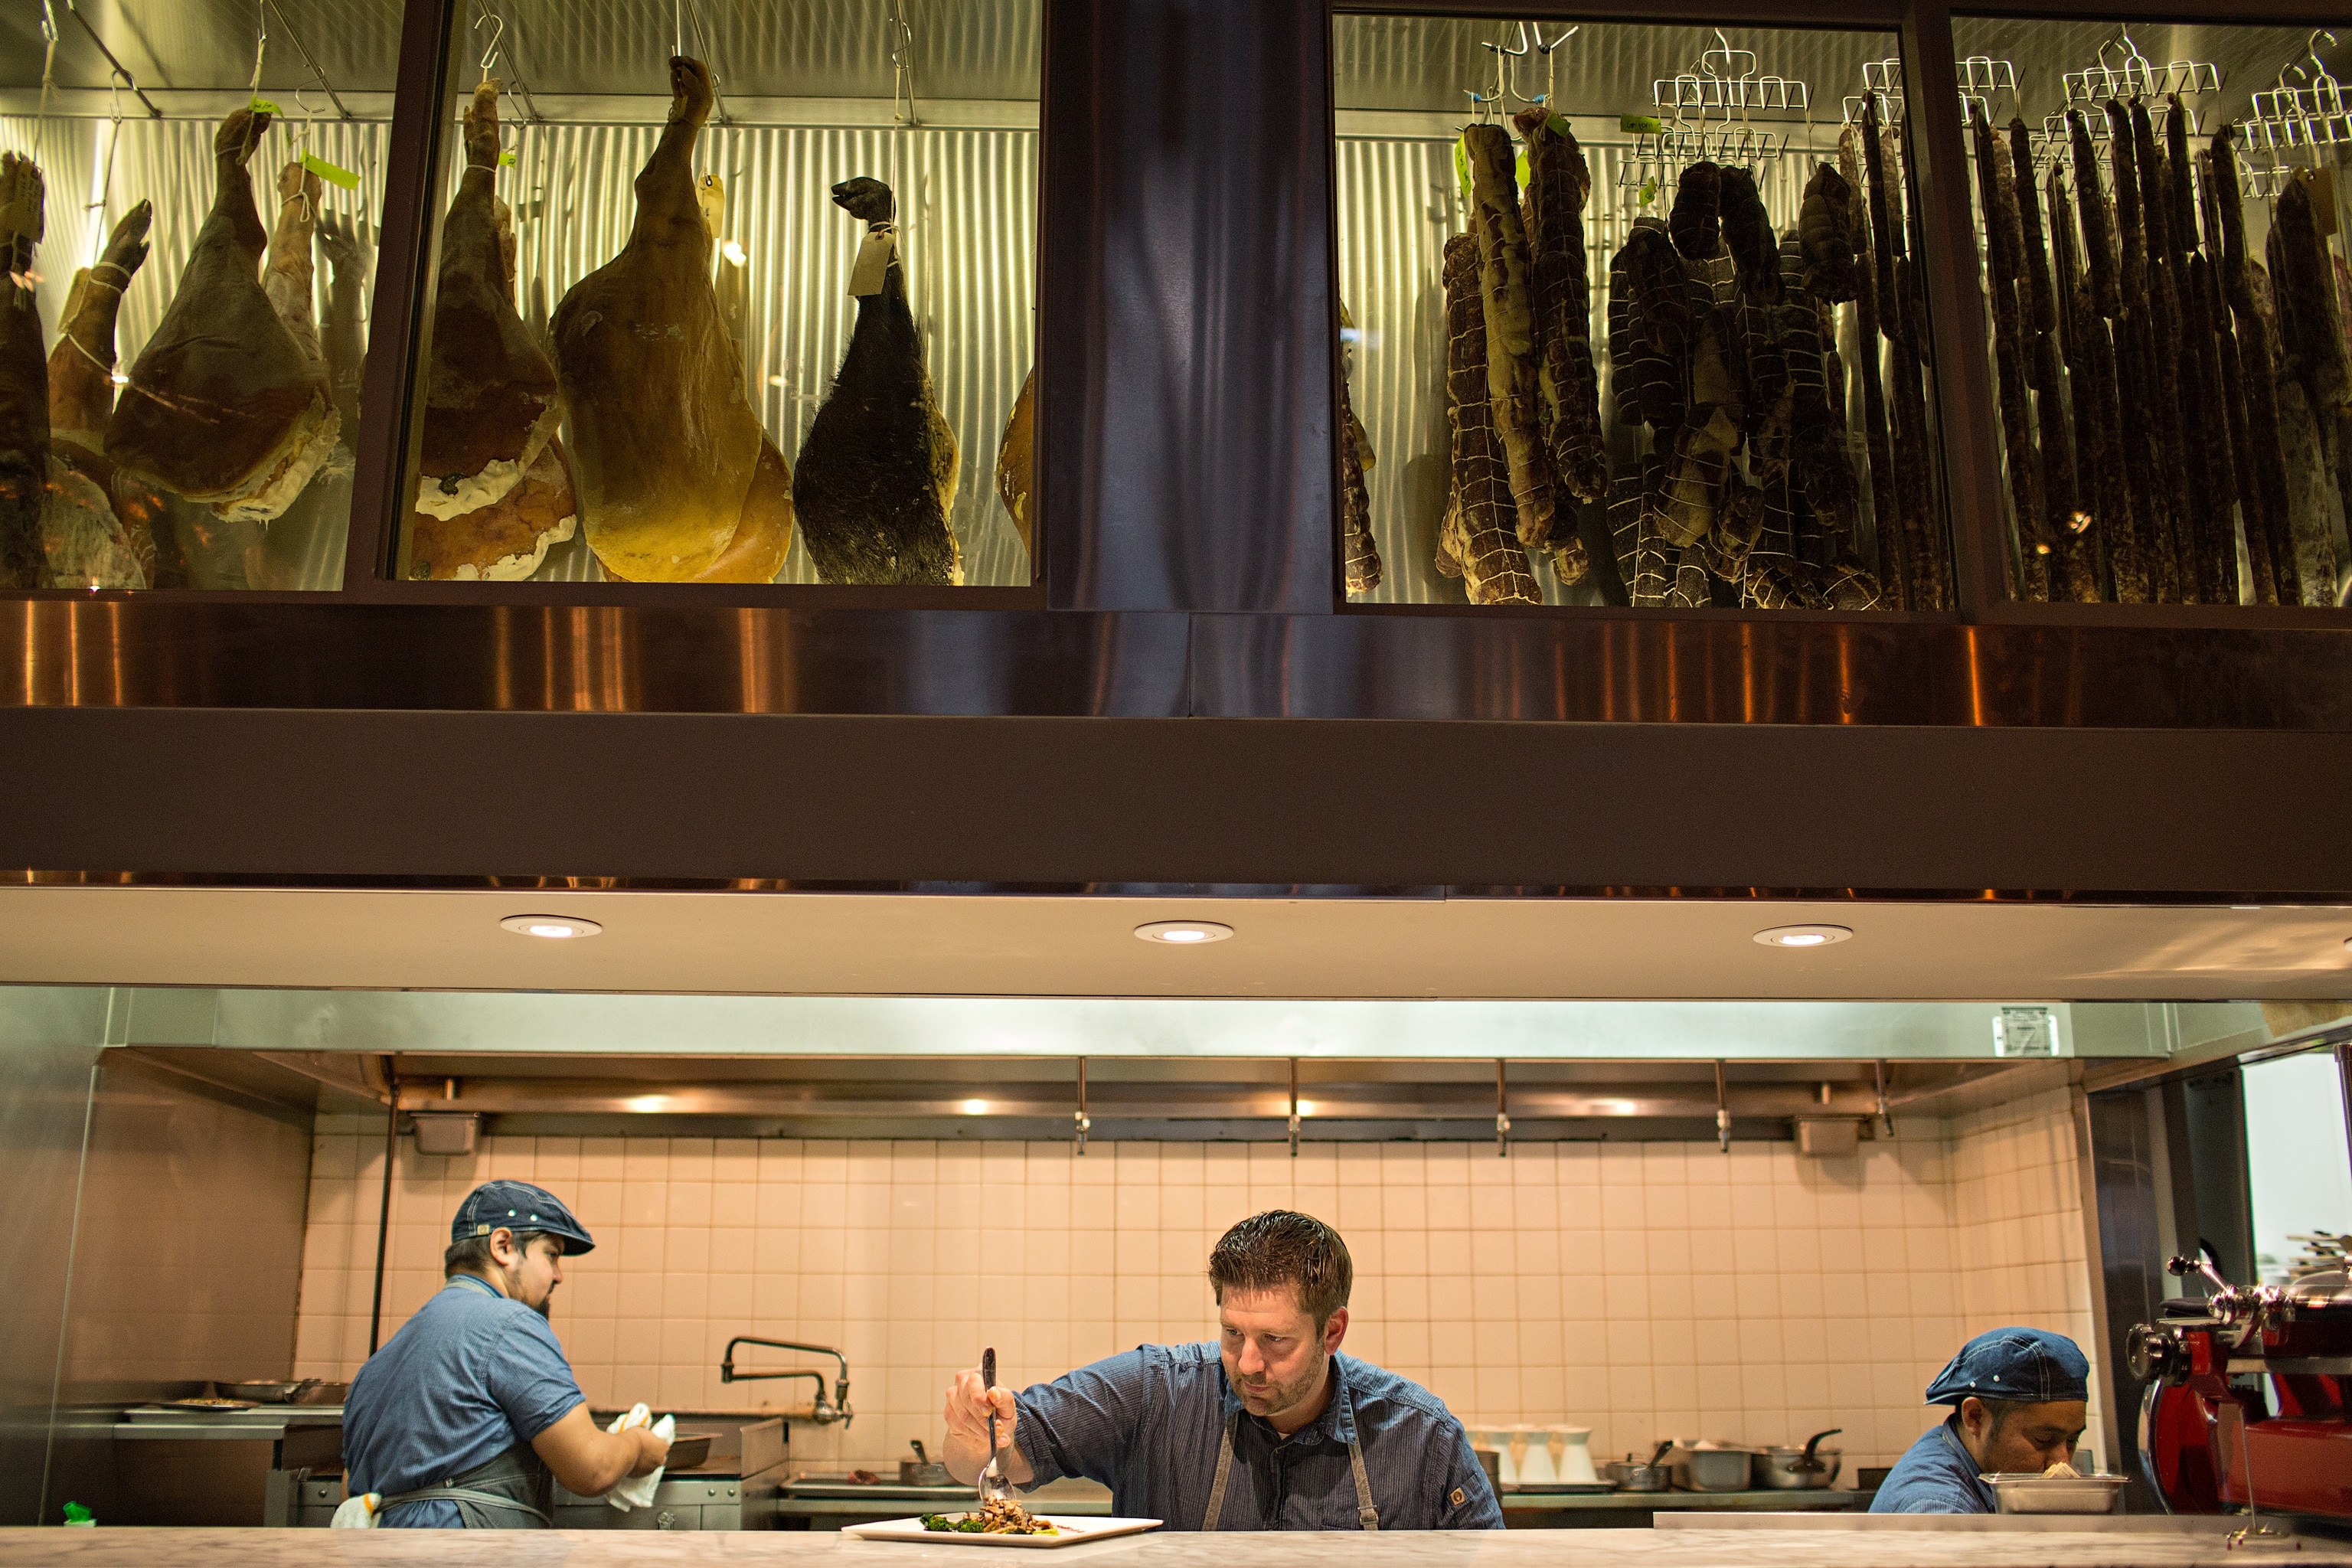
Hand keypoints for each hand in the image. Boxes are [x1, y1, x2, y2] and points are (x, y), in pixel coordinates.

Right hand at [632, 1426, 670, 1476]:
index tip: (649, 1443)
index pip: (663, 1446)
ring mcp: (651, 1469)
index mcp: (664, 1447)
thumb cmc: (634, 1438)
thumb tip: (646, 1439)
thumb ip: (649, 1438)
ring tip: (636, 1457)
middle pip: (658, 1458)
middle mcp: (660, 1459)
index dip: (655, 1444)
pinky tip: (632, 1463)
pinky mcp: (642, 1476)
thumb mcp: (645, 1432)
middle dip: (652, 1455)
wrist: (624, 1451)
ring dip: (645, 1462)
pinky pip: (641, 1471)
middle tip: (642, 1451)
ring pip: (650, 1466)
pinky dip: (638, 1468)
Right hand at [942, 1369, 1029, 1485]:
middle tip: (996, 1429)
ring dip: (980, 1429)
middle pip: (967, 1400)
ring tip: (992, 1434)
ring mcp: (953, 1397)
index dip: (980, 1398)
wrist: (993, 1429)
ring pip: (963, 1416)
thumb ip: (1004, 1398)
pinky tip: (982, 1434)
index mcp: (979, 1373)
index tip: (989, 1412)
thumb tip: (993, 1392)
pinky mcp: (949, 1413)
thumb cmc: (1001, 1413)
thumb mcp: (1009, 1406)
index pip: (974, 1381)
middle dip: (983, 1419)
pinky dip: (973, 1433)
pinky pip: (959, 1426)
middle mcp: (962, 1381)